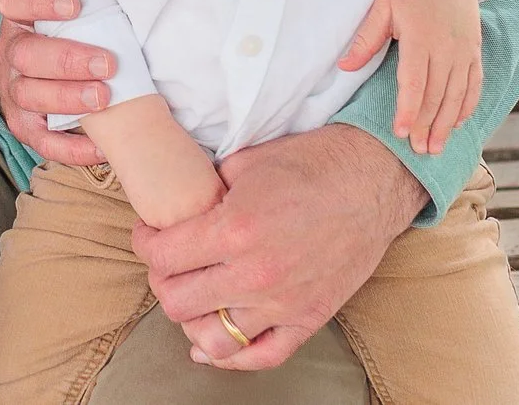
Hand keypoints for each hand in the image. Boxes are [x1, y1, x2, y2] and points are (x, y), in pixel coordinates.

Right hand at [0, 0, 114, 168]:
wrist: (30, 74)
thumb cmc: (64, 36)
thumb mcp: (63, 16)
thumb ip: (86, 8)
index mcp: (19, 19)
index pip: (15, 1)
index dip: (40, 1)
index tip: (76, 5)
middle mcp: (10, 53)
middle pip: (26, 55)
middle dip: (68, 59)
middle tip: (107, 63)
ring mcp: (13, 91)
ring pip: (29, 95)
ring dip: (68, 98)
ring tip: (104, 98)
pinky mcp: (23, 126)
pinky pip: (42, 141)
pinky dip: (71, 147)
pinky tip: (99, 146)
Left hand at [133, 124, 422, 371]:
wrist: (374, 179)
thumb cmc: (314, 162)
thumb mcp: (248, 161)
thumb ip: (208, 190)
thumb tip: (179, 205)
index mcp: (236, 229)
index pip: (162, 256)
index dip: (144, 243)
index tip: (147, 234)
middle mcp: (256, 273)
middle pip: (177, 302)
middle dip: (162, 280)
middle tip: (167, 262)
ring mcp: (284, 302)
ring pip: (212, 338)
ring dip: (194, 317)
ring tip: (194, 296)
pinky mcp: (309, 317)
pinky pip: (262, 356)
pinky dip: (232, 356)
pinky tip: (211, 343)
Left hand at [338, 0, 481, 155]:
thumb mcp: (381, 3)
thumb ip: (366, 38)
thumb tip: (344, 66)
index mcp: (422, 35)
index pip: (415, 82)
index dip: (408, 110)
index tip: (400, 133)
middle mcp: (448, 45)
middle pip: (438, 94)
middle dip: (427, 125)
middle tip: (418, 151)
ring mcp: (465, 47)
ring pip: (458, 93)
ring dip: (447, 122)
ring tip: (436, 146)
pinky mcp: (475, 46)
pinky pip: (474, 82)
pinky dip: (467, 105)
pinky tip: (457, 122)